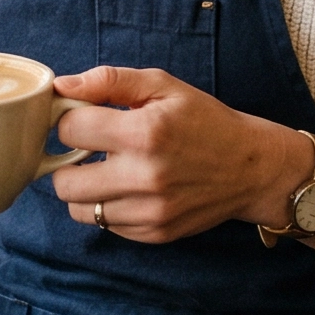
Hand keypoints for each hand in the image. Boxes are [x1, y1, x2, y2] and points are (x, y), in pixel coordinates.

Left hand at [46, 66, 313, 243]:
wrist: (252, 167)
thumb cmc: (204, 121)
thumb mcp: (163, 86)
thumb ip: (110, 81)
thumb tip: (62, 86)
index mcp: (144, 133)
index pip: (68, 131)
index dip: (69, 121)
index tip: (83, 119)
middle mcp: (144, 177)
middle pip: (63, 181)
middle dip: (68, 161)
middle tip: (88, 150)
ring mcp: (150, 211)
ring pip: (78, 209)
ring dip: (84, 189)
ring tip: (106, 170)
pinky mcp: (155, 233)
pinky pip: (105, 225)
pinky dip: (107, 207)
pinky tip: (128, 189)